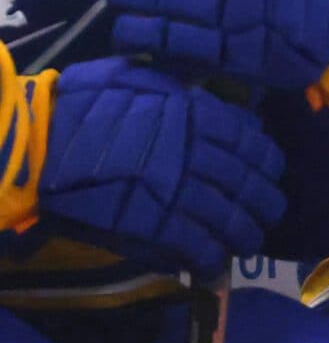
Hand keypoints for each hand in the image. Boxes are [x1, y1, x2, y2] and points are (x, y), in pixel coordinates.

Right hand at [36, 58, 283, 271]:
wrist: (42, 141)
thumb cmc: (87, 103)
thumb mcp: (146, 79)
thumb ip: (183, 92)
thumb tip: (207, 100)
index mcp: (199, 115)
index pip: (254, 142)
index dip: (268, 162)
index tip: (271, 172)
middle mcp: (198, 152)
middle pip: (251, 183)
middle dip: (266, 202)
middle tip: (269, 214)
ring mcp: (178, 189)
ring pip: (231, 217)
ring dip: (245, 234)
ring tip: (248, 244)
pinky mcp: (155, 224)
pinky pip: (197, 244)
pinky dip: (211, 257)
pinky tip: (215, 263)